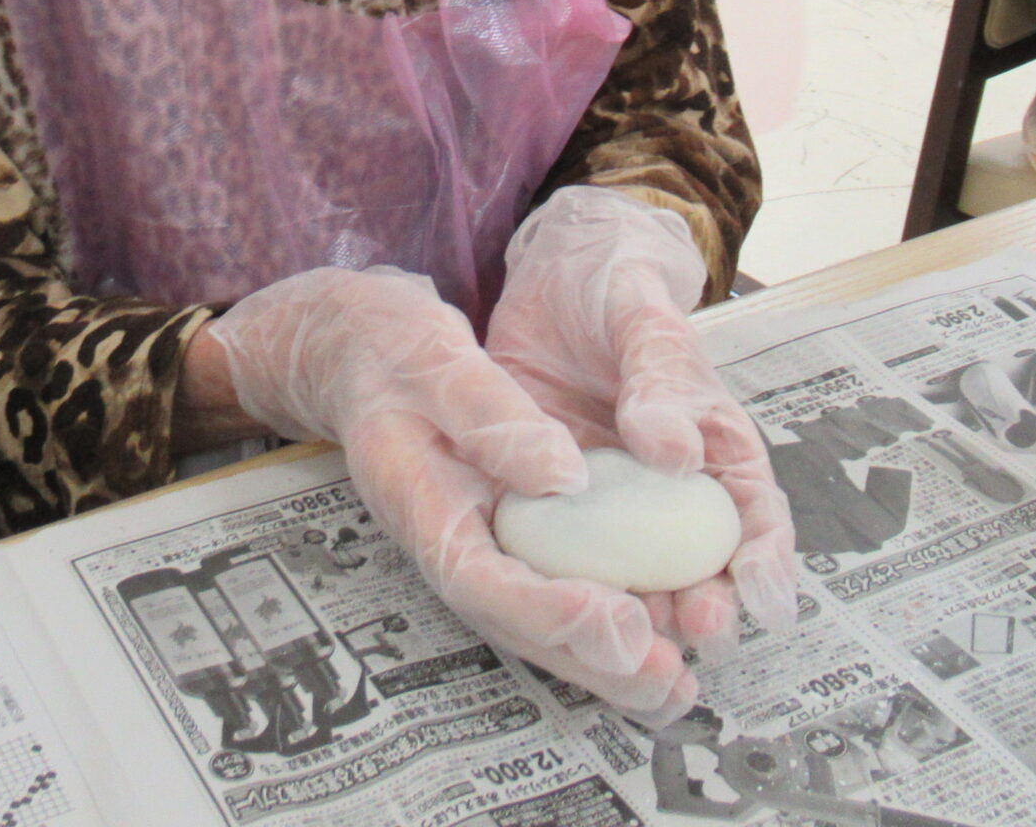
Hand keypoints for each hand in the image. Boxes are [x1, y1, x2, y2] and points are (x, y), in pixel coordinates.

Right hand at [206, 266, 692, 714]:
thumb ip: (490, 410)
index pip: (477, 577)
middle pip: (515, 623)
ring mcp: (478, 544)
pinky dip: (603, 625)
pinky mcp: (508, 537)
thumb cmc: (394, 349)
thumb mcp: (435, 355)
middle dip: (589, 660)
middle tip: (663, 680)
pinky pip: (554, 590)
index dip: (544, 609)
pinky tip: (662, 639)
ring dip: (604, 662)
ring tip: (675, 686)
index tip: (614, 621)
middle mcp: (449, 540)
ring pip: (538, 623)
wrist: (360, 352)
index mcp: (421, 502)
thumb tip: (563, 474)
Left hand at [487, 189, 797, 674]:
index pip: (755, 510)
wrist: (553, 276)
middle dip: (710, 604)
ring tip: (644, 644)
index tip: (764, 592)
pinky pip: (569, 558)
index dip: (766, 555)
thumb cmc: (618, 290)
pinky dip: (573, 590)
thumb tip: (678, 453)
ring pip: (640, 575)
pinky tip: (566, 615)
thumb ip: (661, 377)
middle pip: (703, 564)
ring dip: (647, 614)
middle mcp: (672, 489)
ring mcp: (614, 504)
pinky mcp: (556, 507)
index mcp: (715, 443)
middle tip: (701, 628)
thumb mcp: (643, 317)